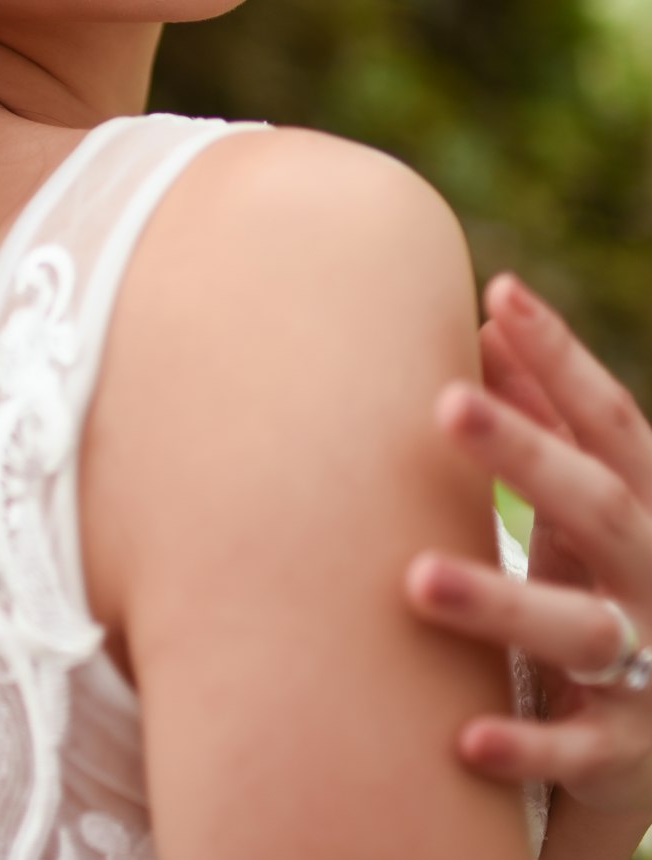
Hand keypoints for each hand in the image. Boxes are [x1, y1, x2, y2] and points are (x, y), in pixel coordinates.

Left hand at [405, 273, 651, 818]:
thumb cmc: (611, 574)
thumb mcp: (590, 494)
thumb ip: (546, 416)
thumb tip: (489, 317)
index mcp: (649, 502)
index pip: (610, 419)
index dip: (562, 358)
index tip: (502, 293)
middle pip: (595, 503)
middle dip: (525, 454)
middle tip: (444, 403)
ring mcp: (650, 664)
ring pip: (578, 630)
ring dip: (500, 604)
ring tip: (415, 578)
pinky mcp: (623, 748)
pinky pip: (572, 750)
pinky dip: (524, 743)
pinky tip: (462, 736)